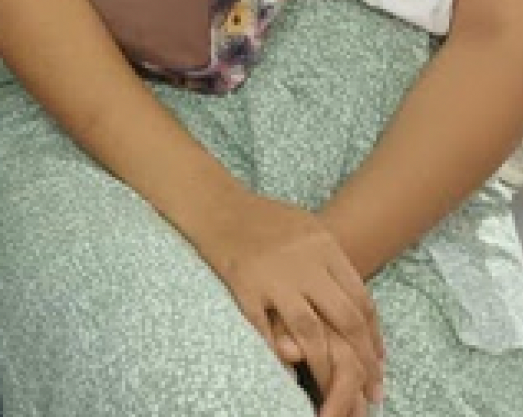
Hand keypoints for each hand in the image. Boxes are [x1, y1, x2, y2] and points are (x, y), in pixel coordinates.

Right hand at [194, 191, 385, 409]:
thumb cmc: (262, 216)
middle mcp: (303, 262)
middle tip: (371, 388)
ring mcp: (273, 276)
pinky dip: (277, 354)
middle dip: (363, 359)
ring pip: (310, 332)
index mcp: (324, 246)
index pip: (362, 300)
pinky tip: (289, 372)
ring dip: (325, 367)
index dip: (374, 337)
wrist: (214, 203)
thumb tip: (355, 301)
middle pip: (345, 319)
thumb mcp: (307, 227)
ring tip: (334, 390)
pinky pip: (264, 329)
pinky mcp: (244, 286)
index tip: (379, 362)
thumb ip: (330, 261)